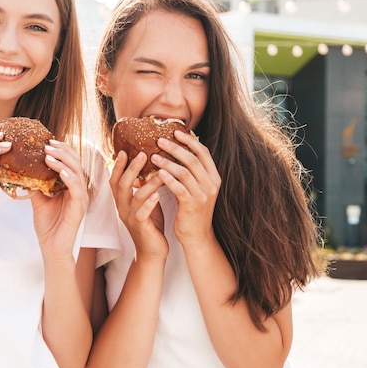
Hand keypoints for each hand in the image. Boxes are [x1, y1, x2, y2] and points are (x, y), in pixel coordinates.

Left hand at [30, 140, 88, 258]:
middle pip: (76, 163)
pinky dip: (70, 178)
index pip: (70, 162)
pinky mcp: (80, 209)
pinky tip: (61, 171)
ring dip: (64, 161)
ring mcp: (81, 198)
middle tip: (47, 144)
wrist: (52, 248)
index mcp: (71, 186)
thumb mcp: (39, 200)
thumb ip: (35, 184)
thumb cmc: (48, 226)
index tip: (47, 141)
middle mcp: (79, 190)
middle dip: (62, 151)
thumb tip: (22, 170)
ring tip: (49, 154)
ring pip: (77, 173)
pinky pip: (78, 189)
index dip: (61, 150)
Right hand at [110, 151, 167, 259]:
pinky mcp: (141, 227)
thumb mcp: (145, 202)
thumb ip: (143, 187)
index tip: (124, 150)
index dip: (118, 166)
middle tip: (142, 153)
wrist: (152, 252)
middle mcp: (123, 208)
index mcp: (122, 201)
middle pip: (122, 185)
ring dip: (147, 183)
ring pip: (135, 197)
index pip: (115, 180)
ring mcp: (131, 218)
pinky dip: (150, 203)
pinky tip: (158, 195)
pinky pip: (142, 213)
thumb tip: (148, 166)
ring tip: (159, 172)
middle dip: (131, 168)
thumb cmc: (151, 224)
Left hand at [152, 131, 220, 245]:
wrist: (197, 236)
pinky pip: (179, 188)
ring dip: (168, 163)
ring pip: (185, 172)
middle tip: (159, 140)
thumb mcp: (196, 187)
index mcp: (213, 176)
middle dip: (175, 148)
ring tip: (153, 156)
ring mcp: (203, 195)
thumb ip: (190, 171)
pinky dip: (168, 179)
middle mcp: (211, 184)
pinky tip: (157, 174)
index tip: (176, 131)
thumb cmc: (192, 209)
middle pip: (193, 159)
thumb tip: (176, 150)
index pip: (203, 152)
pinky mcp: (192, 205)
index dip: (190, 140)